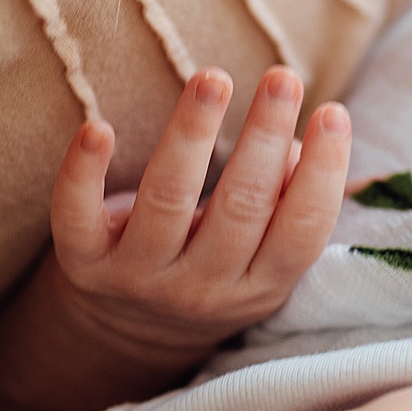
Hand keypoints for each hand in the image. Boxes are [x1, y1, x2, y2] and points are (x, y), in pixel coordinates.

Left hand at [0, 67, 350, 410]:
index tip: (333, 113)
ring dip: (191, 133)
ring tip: (214, 79)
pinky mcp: (84, 262)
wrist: (127, 333)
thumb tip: (301, 143)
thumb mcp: (262, 254)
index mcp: (260, 286)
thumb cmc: (214, 265)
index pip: (302, 230)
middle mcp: (203, 288)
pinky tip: (98, 129)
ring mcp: (141, 277)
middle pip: (241, 207)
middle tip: (282, 77)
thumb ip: (290, 200)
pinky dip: (84, 173)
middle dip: (264, 137)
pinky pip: (77, 215)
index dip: (322, 173)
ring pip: (168, 199)